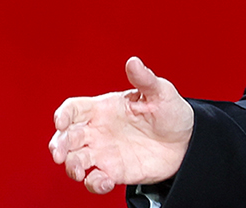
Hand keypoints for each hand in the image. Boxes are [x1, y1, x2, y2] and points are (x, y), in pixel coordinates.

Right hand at [49, 57, 194, 193]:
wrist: (187, 141)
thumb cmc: (171, 113)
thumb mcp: (161, 92)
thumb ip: (145, 79)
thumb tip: (133, 61)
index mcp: (105, 108)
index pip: (74, 109)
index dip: (63, 114)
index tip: (61, 122)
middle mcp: (98, 131)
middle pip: (66, 137)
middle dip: (58, 146)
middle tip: (60, 154)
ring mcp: (104, 152)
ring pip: (75, 161)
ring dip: (71, 167)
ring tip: (80, 171)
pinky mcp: (114, 171)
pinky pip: (95, 180)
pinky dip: (94, 184)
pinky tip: (103, 182)